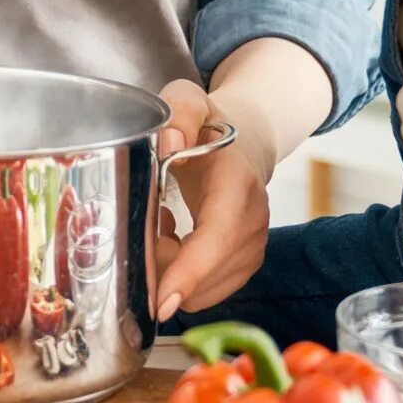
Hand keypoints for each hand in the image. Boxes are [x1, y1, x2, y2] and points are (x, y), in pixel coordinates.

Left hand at [151, 79, 270, 321]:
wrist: (242, 144)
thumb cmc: (207, 125)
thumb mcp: (188, 102)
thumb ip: (179, 113)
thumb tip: (170, 145)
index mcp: (237, 183)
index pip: (217, 238)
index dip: (190, 272)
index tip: (162, 300)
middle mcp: (253, 222)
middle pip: (205, 273)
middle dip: (163, 266)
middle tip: (148, 221)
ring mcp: (253, 247)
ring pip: (203, 289)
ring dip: (170, 269)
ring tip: (162, 225)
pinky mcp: (245, 264)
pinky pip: (206, 290)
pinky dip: (181, 275)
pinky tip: (173, 239)